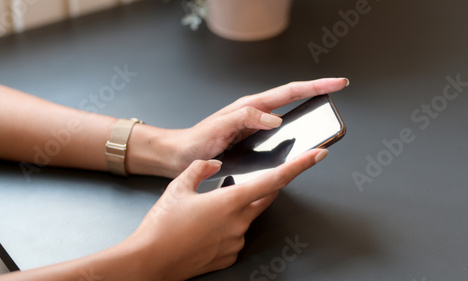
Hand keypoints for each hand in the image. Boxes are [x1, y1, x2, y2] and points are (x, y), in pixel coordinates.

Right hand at [120, 148, 327, 280]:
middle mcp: (239, 222)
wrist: (150, 261)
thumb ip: (200, 169)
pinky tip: (205, 228)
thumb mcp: (178, 187)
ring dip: (237, 208)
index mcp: (230, 201)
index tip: (317, 155)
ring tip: (207, 210)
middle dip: (265, 186)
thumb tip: (213, 165)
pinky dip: (227, 227)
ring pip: (247, 217)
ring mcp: (236, 242)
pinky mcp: (229, 255)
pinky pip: (236, 235)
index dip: (299, 166)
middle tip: (250, 180)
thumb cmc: (162, 226)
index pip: (274, 179)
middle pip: (265, 198)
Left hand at [170, 78, 347, 174]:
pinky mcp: (255, 140)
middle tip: (337, 92)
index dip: (315, 86)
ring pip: (289, 117)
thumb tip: (275, 119)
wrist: (184, 155)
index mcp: (252, 106)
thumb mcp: (221, 127)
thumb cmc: (198, 139)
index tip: (336, 83)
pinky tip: (302, 142)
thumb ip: (246, 118)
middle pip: (293, 100)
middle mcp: (257, 114)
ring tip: (325, 116)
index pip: (289, 92)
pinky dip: (295, 134)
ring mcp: (257, 127)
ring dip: (308, 114)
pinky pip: (280, 135)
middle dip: (317, 93)